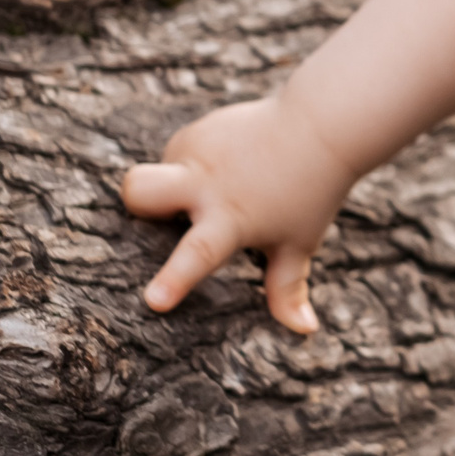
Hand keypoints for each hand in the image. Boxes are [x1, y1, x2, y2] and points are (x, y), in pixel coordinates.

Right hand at [120, 94, 355, 334]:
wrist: (322, 125)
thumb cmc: (310, 192)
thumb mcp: (299, 244)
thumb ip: (288, 289)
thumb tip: (305, 330)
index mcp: (232, 220)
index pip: (198, 254)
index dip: (173, 280)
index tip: (152, 302)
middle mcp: (208, 184)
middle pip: (140, 189)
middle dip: (132, 202)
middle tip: (151, 213)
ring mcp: (201, 151)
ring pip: (157, 169)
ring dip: (171, 184)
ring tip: (216, 188)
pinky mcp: (199, 130)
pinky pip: (178, 154)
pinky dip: (190, 166)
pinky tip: (225, 166)